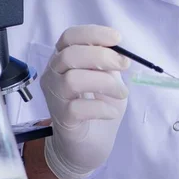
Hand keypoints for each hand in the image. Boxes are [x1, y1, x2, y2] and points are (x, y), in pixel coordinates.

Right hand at [40, 25, 129, 178]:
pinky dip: (101, 108)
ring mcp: (55, 98)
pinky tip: (111, 112)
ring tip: (122, 93)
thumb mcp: (107, 79)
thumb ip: (109, 65)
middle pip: (69, 55)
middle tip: (125, 65)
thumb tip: (121, 53)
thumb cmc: (97, 106)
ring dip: (104, 82)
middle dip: (101, 56)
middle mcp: (54, 75)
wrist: (88, 145)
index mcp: (64, 59)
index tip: (117, 39)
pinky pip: (78, 108)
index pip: (69, 37)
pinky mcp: (62, 119)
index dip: (93, 33)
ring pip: (72, 80)